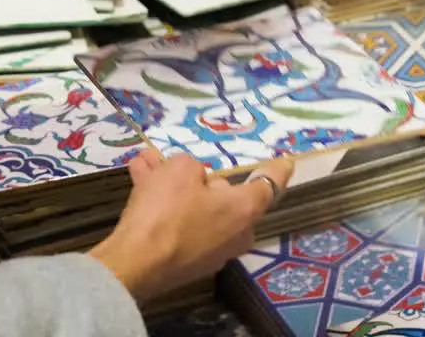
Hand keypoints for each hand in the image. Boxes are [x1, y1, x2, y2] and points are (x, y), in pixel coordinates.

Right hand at [88, 150, 293, 303]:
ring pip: (196, 207)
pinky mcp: (188, 263)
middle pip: (224, 196)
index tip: (287, 162)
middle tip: (173, 162)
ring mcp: (213, 251)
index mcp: (244, 209)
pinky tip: (139, 181)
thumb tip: (193, 179)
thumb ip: (192, 167)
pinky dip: (164, 205)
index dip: (276, 169)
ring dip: (171, 186)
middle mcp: (236, 233)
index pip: (268, 184)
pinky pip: (181, 224)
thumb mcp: (179, 170)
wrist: (137, 263)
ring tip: (145, 162)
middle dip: (198, 177)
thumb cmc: (167, 210)